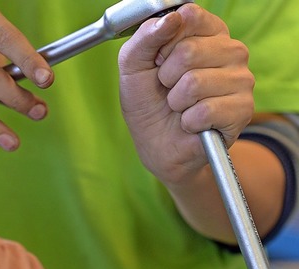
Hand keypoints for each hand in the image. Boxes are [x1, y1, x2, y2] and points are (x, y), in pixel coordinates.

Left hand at [118, 4, 253, 185]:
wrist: (155, 144)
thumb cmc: (148, 101)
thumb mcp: (133, 65)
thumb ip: (145, 37)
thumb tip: (171, 18)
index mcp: (207, 32)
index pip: (189, 17)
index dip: (163, 44)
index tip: (158, 60)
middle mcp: (231, 51)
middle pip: (189, 51)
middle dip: (166, 77)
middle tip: (168, 88)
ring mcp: (241, 79)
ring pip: (195, 82)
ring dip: (175, 101)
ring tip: (180, 106)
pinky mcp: (243, 109)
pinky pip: (205, 110)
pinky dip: (188, 120)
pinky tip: (191, 122)